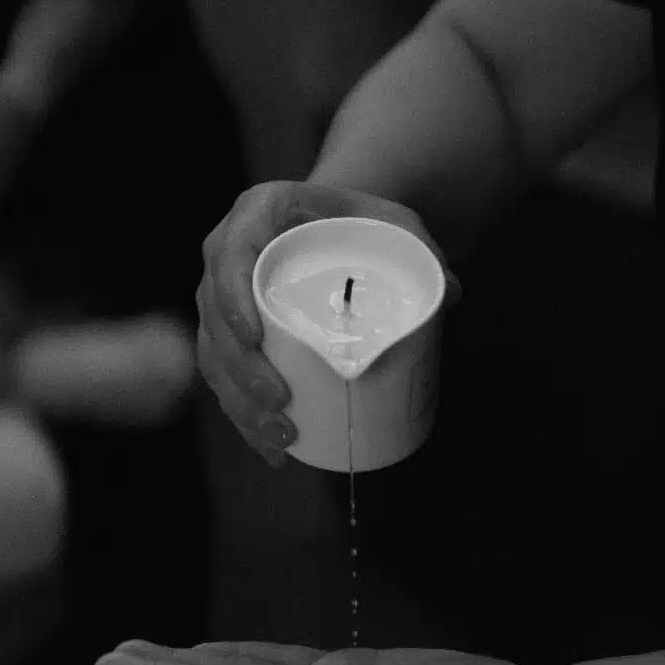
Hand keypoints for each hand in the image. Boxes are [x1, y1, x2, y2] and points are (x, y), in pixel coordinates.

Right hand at [197, 181, 455, 466]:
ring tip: (282, 437)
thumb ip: (422, 252)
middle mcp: (227, 254)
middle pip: (216, 315)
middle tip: (281, 402)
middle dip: (241, 368)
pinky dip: (246, 418)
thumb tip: (450, 294)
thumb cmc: (362, 224)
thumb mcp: (395, 224)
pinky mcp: (229, 336)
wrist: (338, 230)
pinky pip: (223, 379)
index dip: (233, 295)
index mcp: (258, 213)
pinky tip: (275, 451)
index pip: (231, 251)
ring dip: (241, 404)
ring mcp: (222, 299)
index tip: (254, 335)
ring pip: (214, 355)